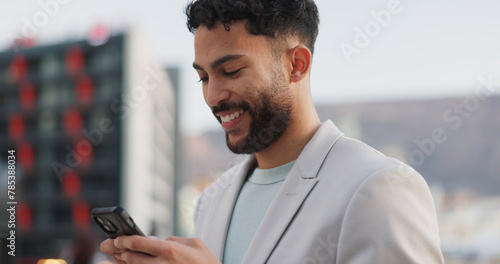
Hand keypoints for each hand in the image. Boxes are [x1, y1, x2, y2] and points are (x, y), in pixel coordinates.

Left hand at [100, 235, 220, 263]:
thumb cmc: (207, 263)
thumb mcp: (196, 244)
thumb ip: (176, 239)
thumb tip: (161, 240)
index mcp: (170, 250)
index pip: (139, 242)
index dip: (124, 239)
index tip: (117, 238)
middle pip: (132, 258)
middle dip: (120, 252)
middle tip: (112, 248)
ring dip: (124, 263)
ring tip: (120, 258)